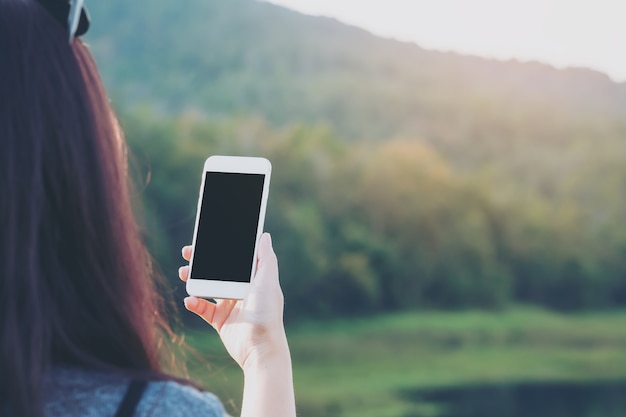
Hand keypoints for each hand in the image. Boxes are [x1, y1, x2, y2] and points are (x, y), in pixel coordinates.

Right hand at [179, 233, 287, 369]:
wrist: (260, 349)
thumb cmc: (267, 314)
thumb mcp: (268, 281)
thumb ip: (265, 258)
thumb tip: (264, 235)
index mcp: (253, 278)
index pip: (236, 258)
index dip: (222, 246)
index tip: (207, 237)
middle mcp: (242, 289)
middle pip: (218, 270)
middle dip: (203, 260)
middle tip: (188, 252)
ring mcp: (230, 305)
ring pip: (207, 286)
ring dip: (194, 278)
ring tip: (183, 273)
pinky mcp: (220, 320)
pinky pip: (203, 308)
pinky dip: (194, 302)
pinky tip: (189, 299)